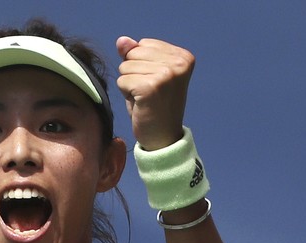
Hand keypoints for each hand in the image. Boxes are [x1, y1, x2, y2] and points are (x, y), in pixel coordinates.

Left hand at [114, 36, 194, 150]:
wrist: (163, 138)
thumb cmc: (155, 106)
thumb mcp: (146, 74)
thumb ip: (135, 54)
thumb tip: (122, 40)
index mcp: (184, 56)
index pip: (143, 44)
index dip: (141, 65)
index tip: (156, 84)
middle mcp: (178, 63)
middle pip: (132, 54)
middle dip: (133, 74)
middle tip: (149, 93)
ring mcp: (166, 74)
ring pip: (125, 67)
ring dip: (129, 85)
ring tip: (145, 99)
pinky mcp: (151, 87)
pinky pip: (122, 81)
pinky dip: (126, 94)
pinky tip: (140, 104)